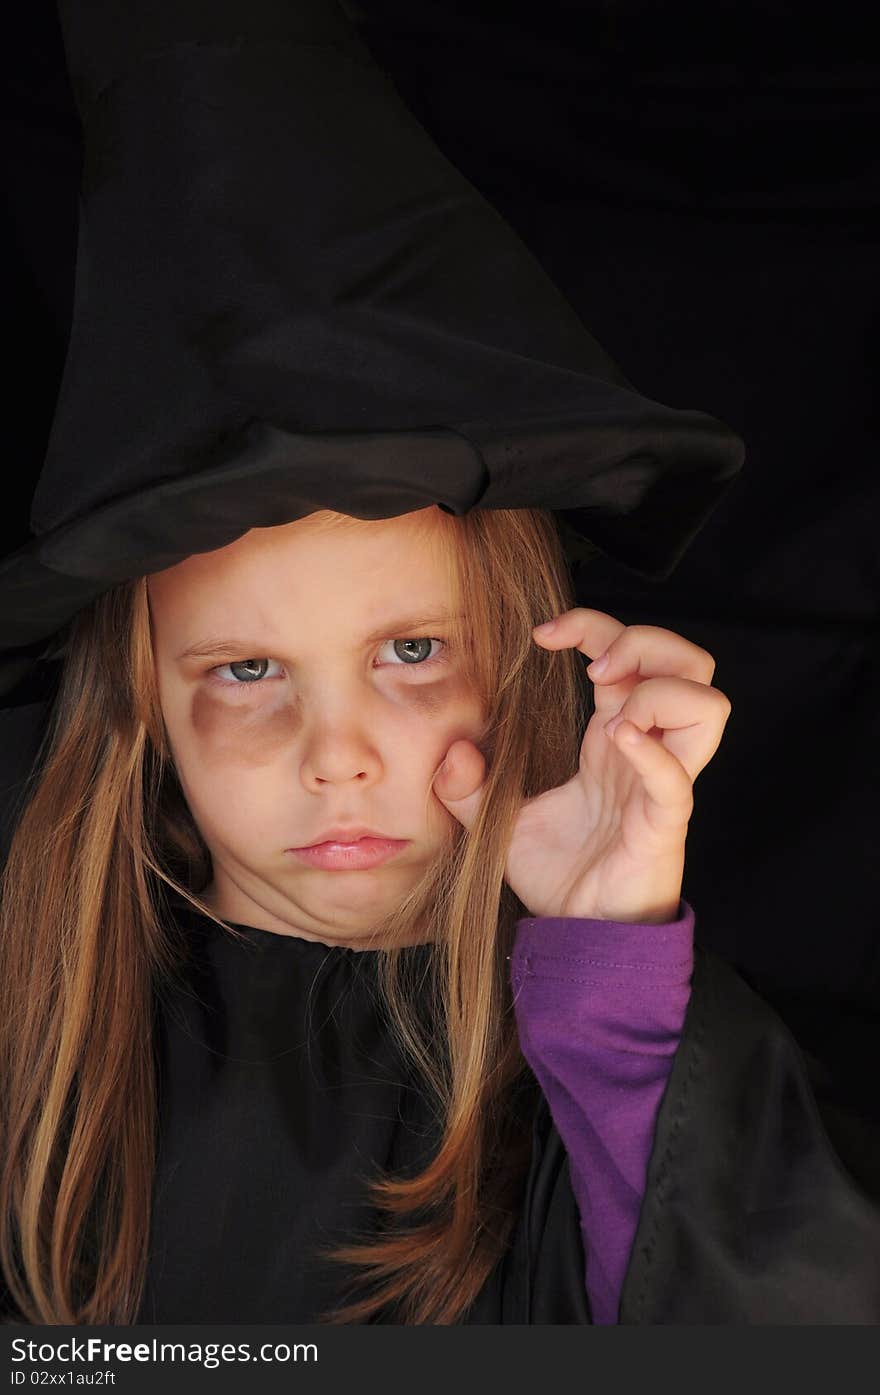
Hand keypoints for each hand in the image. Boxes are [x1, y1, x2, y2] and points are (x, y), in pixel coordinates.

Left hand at [432, 608, 731, 922]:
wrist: (577, 935)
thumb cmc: (558, 876)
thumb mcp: (499, 821)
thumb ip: (470, 786)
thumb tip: (453, 748)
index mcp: (614, 738)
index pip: (632, 655)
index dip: (595, 626)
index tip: (544, 635)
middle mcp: (646, 750)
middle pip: (690, 664)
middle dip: (646, 641)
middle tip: (595, 667)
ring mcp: (662, 783)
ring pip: (708, 707)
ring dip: (660, 689)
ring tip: (612, 711)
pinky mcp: (662, 824)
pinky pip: (677, 778)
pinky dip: (651, 752)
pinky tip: (615, 742)